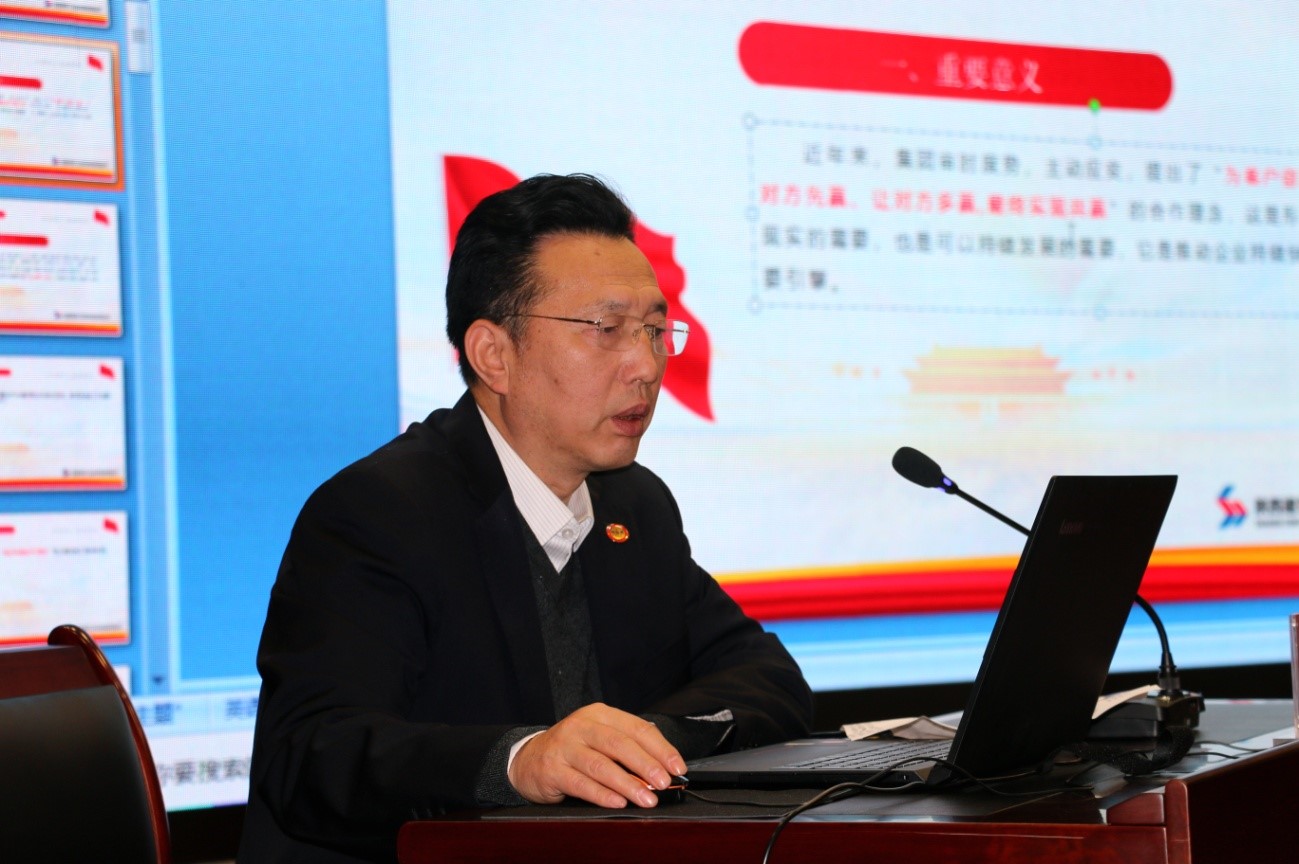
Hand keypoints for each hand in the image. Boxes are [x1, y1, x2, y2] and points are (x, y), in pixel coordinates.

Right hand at [508, 702, 687, 807]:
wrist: (528, 759)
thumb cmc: (573, 749)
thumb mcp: (599, 738)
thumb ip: (628, 749)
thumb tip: (662, 768)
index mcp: (599, 714)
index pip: (636, 728)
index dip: (660, 748)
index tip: (677, 767)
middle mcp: (581, 726)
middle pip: (619, 744)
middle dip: (646, 765)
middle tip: (664, 783)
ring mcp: (564, 747)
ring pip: (601, 765)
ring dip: (627, 784)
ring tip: (646, 799)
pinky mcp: (552, 770)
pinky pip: (580, 784)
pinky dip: (602, 794)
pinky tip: (618, 803)